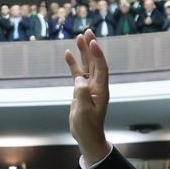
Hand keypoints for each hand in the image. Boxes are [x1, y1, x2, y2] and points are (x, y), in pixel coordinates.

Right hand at [64, 30, 110, 159]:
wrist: (87, 137)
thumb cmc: (87, 127)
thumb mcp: (83, 112)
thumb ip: (82, 94)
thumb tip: (79, 79)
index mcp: (101, 90)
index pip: (101, 68)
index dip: (97, 55)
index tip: (92, 42)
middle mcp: (97, 86)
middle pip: (95, 62)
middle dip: (91, 47)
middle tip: (87, 31)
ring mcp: (89, 87)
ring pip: (87, 66)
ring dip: (83, 52)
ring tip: (79, 37)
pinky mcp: (81, 91)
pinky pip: (78, 74)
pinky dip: (74, 64)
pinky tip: (68, 54)